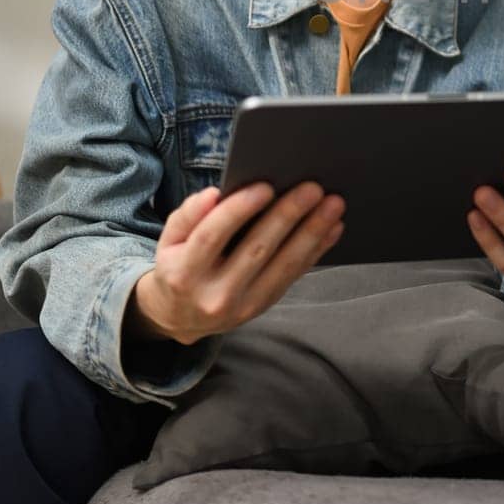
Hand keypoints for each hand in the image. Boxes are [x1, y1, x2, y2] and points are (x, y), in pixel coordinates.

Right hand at [128, 181, 344, 345]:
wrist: (181, 317)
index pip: (212, 237)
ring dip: (312, 233)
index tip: (266, 186)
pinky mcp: (263, 307)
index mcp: (183, 273)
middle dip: (287, 217)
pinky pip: (293, 276)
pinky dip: (315, 251)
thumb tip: (214, 195)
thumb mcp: (170, 240)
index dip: (239, 210)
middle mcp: (214, 295)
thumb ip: (188, 216)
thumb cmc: (179, 264)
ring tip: (333, 205)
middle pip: (256, 250)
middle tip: (312, 189)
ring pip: (283, 266)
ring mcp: (242, 306)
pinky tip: (332, 228)